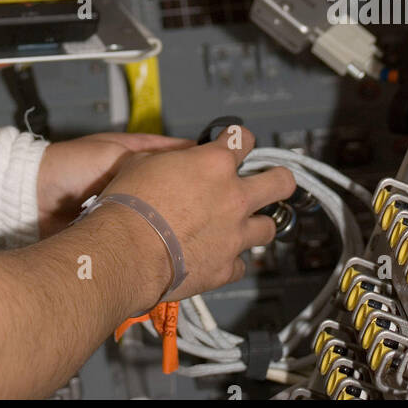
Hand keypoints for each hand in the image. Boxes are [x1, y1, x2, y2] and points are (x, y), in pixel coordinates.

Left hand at [36, 131, 195, 237]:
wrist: (30, 199)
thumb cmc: (65, 166)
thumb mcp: (112, 154)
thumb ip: (146, 156)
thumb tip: (186, 155)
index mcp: (131, 154)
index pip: (173, 156)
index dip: (195, 163)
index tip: (218, 170)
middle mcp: (130, 182)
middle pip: (169, 190)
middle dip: (188, 198)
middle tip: (211, 207)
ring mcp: (123, 207)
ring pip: (157, 215)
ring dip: (170, 222)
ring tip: (194, 229)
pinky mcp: (113, 231)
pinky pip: (139, 235)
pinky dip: (151, 239)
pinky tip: (168, 245)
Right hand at [98, 127, 295, 305]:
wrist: (126, 250)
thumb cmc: (130, 205)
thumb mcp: (144, 162)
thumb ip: (172, 159)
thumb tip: (177, 161)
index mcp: (214, 164)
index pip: (244, 139)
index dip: (240, 139)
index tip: (237, 143)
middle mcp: (233, 197)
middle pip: (281, 182)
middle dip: (278, 179)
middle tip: (271, 180)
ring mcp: (234, 234)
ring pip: (269, 228)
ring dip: (257, 224)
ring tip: (245, 225)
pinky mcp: (226, 267)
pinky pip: (241, 264)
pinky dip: (232, 260)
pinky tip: (218, 256)